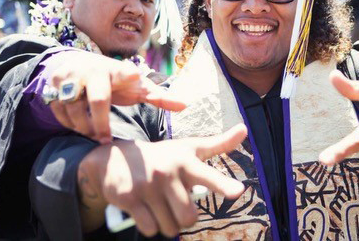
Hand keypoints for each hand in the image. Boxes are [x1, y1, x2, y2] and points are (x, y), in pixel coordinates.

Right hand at [48, 51, 185, 143]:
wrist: (78, 65)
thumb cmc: (116, 80)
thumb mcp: (135, 86)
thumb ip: (158, 96)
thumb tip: (185, 106)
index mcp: (116, 70)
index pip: (123, 71)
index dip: (128, 73)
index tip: (134, 75)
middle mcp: (92, 71)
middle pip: (98, 100)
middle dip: (101, 123)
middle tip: (105, 141)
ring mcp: (71, 78)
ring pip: (76, 110)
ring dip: (84, 128)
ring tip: (94, 136)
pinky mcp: (53, 87)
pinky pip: (60, 113)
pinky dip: (69, 124)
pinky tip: (80, 127)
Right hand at [78, 124, 247, 236]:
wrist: (113, 158)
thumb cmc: (162, 156)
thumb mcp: (189, 148)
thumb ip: (218, 144)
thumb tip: (245, 129)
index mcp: (186, 161)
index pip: (208, 175)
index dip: (223, 185)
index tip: (238, 191)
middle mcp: (168, 172)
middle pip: (189, 218)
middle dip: (183, 218)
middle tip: (174, 204)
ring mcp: (148, 186)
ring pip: (170, 227)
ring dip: (166, 223)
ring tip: (158, 205)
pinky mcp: (129, 198)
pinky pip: (150, 229)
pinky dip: (150, 226)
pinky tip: (145, 209)